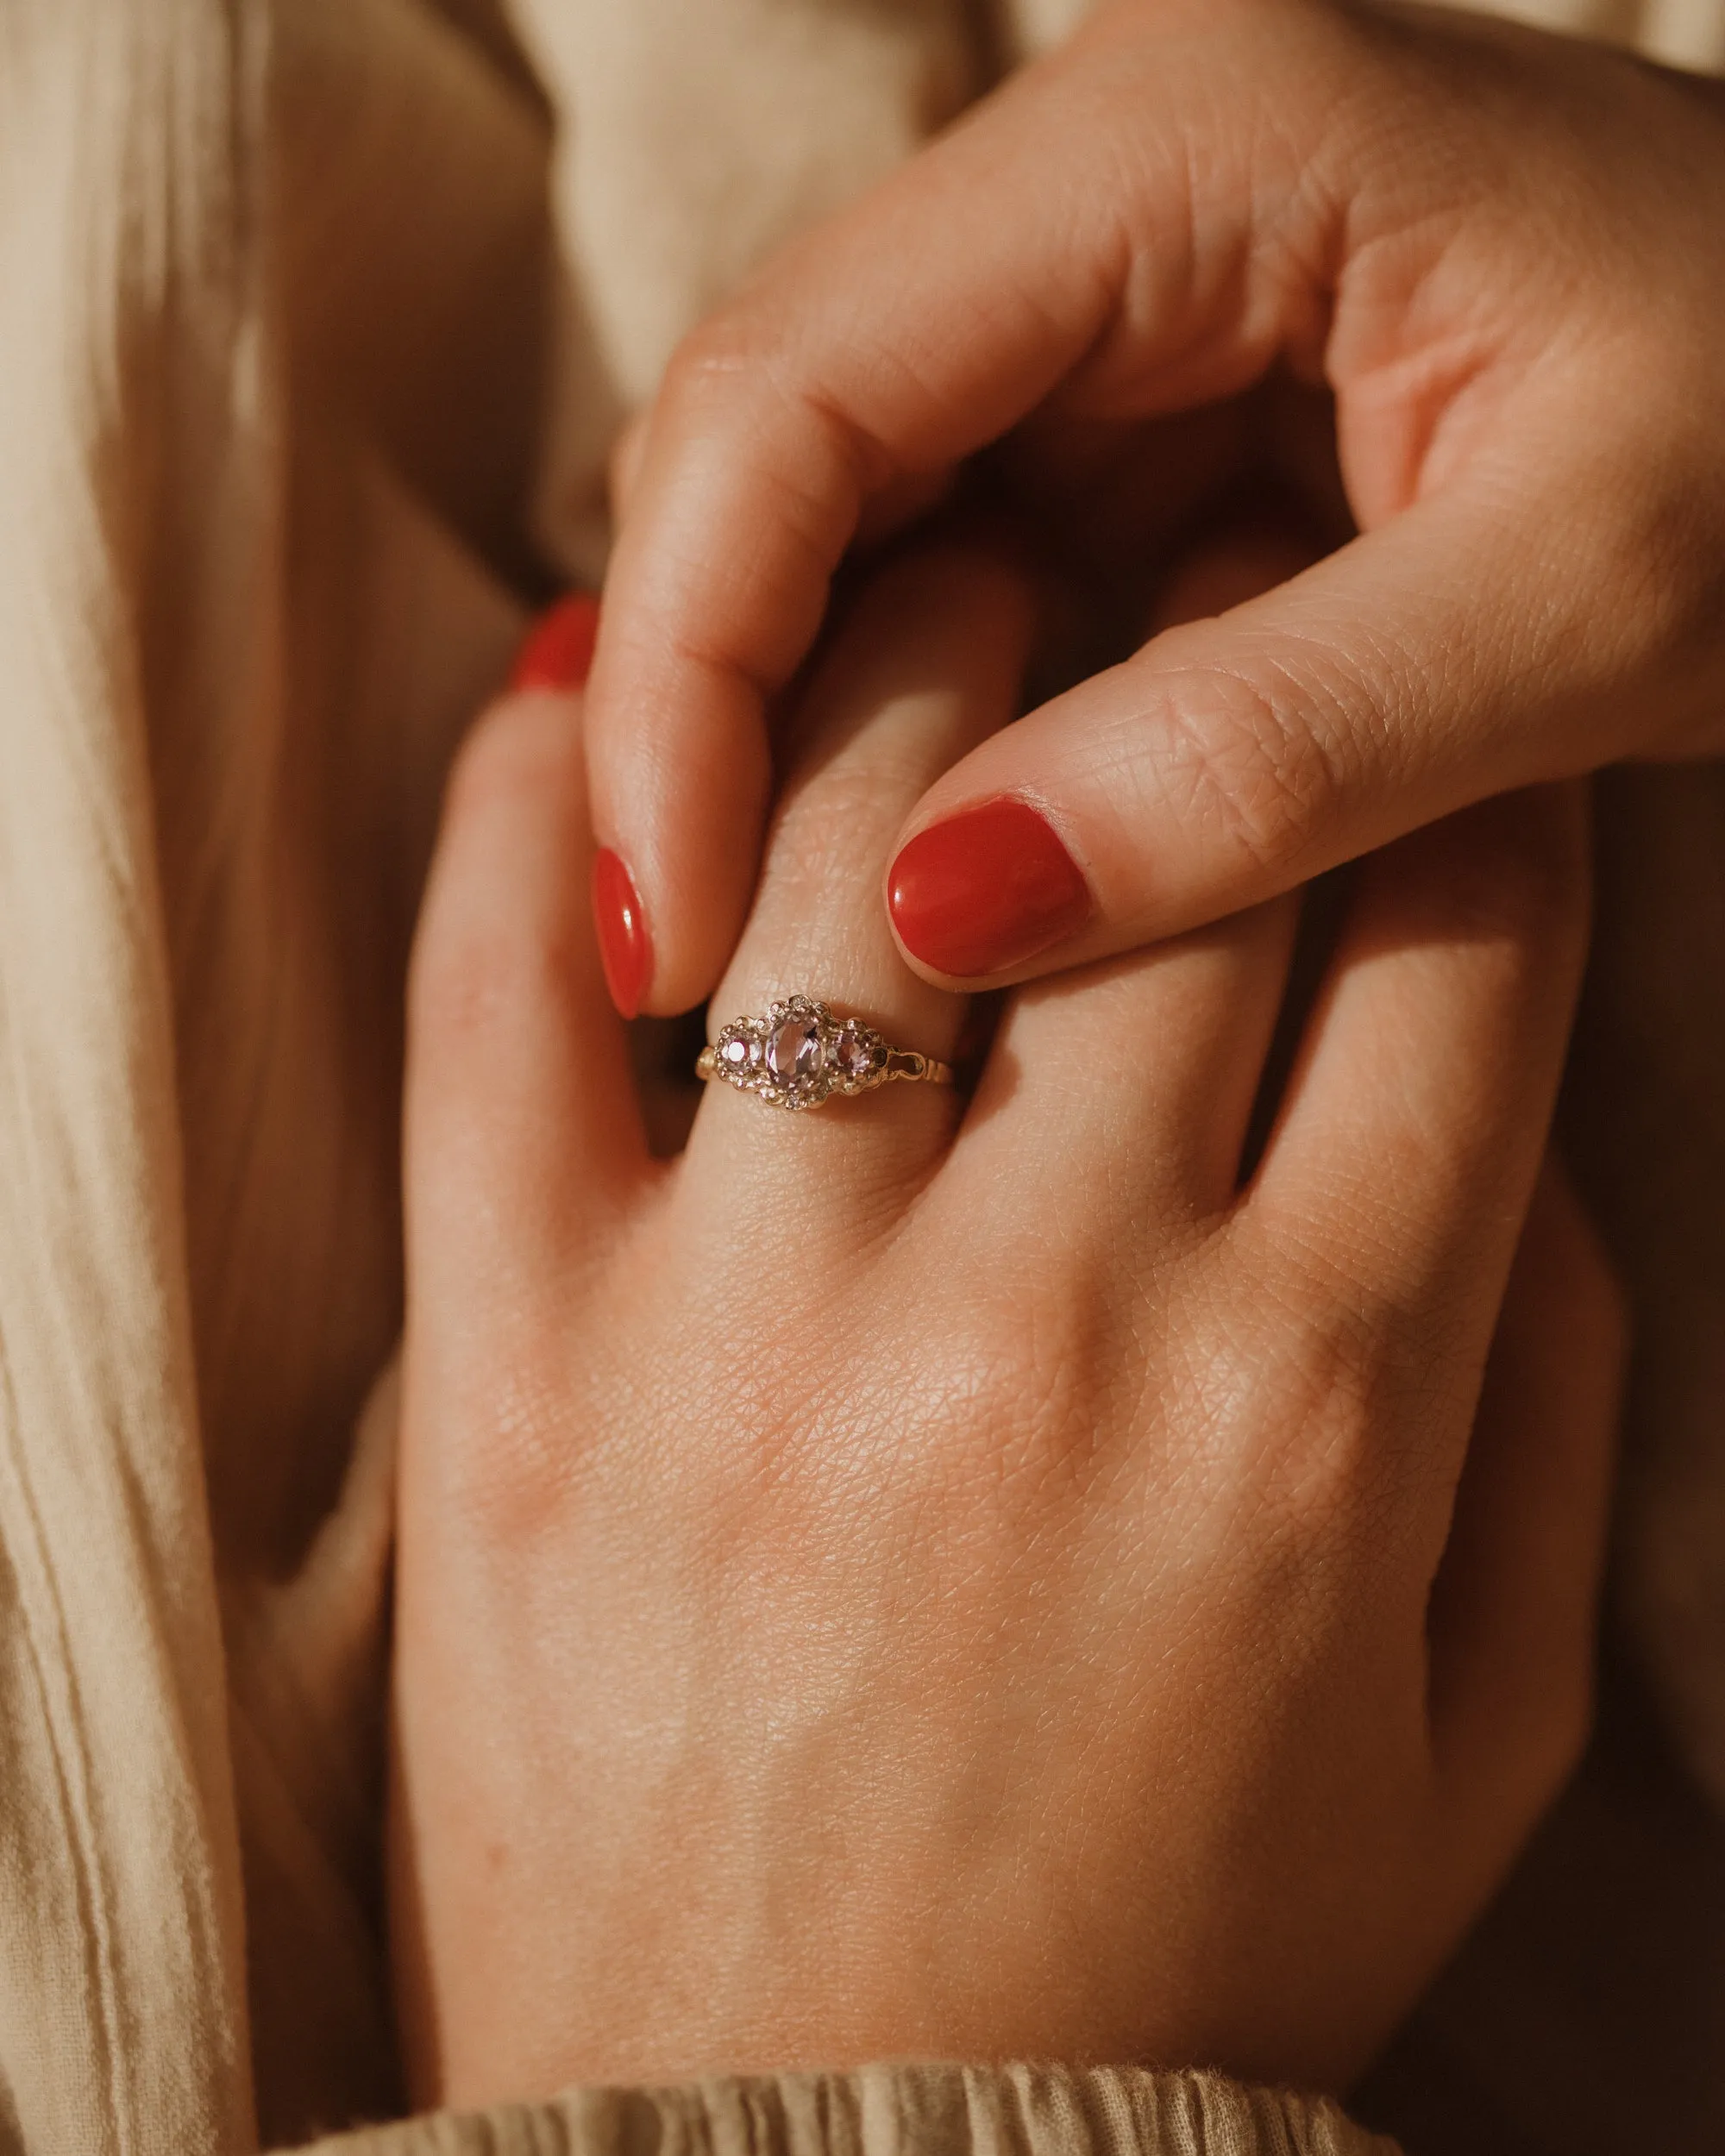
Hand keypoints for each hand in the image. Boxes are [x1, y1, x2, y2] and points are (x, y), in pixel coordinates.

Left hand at [389, 547, 1620, 2109]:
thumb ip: (1538, 1401)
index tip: (1395, 725)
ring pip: (851, 833)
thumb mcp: (1471, 1728)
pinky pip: (499, 997)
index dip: (1441, 773)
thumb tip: (1497, 1110)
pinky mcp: (513, 1364)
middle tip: (1188, 572)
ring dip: (918, 653)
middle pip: (1172, 837)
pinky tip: (595, 690)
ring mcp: (750, 1332)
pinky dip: (540, 805)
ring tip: (946, 591)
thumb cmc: (1174, 1950)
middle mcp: (1048, 1325)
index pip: (1444, 937)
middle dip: (1211, 644)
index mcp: (1320, 1407)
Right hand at [578, 0, 1724, 1012]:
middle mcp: (1098, 176)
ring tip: (762, 956)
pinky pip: (931, 561)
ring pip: (819, 514)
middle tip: (686, 981)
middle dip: (695, 715)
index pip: (794, 393)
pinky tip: (899, 875)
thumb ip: (1270, 747)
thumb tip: (938, 915)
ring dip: (773, 733)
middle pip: (758, 445)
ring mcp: (1101, 288)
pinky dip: (885, 724)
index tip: (669, 925)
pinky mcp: (1129, 403)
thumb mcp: (1588, 601)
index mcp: (1187, 134)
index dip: (688, 672)